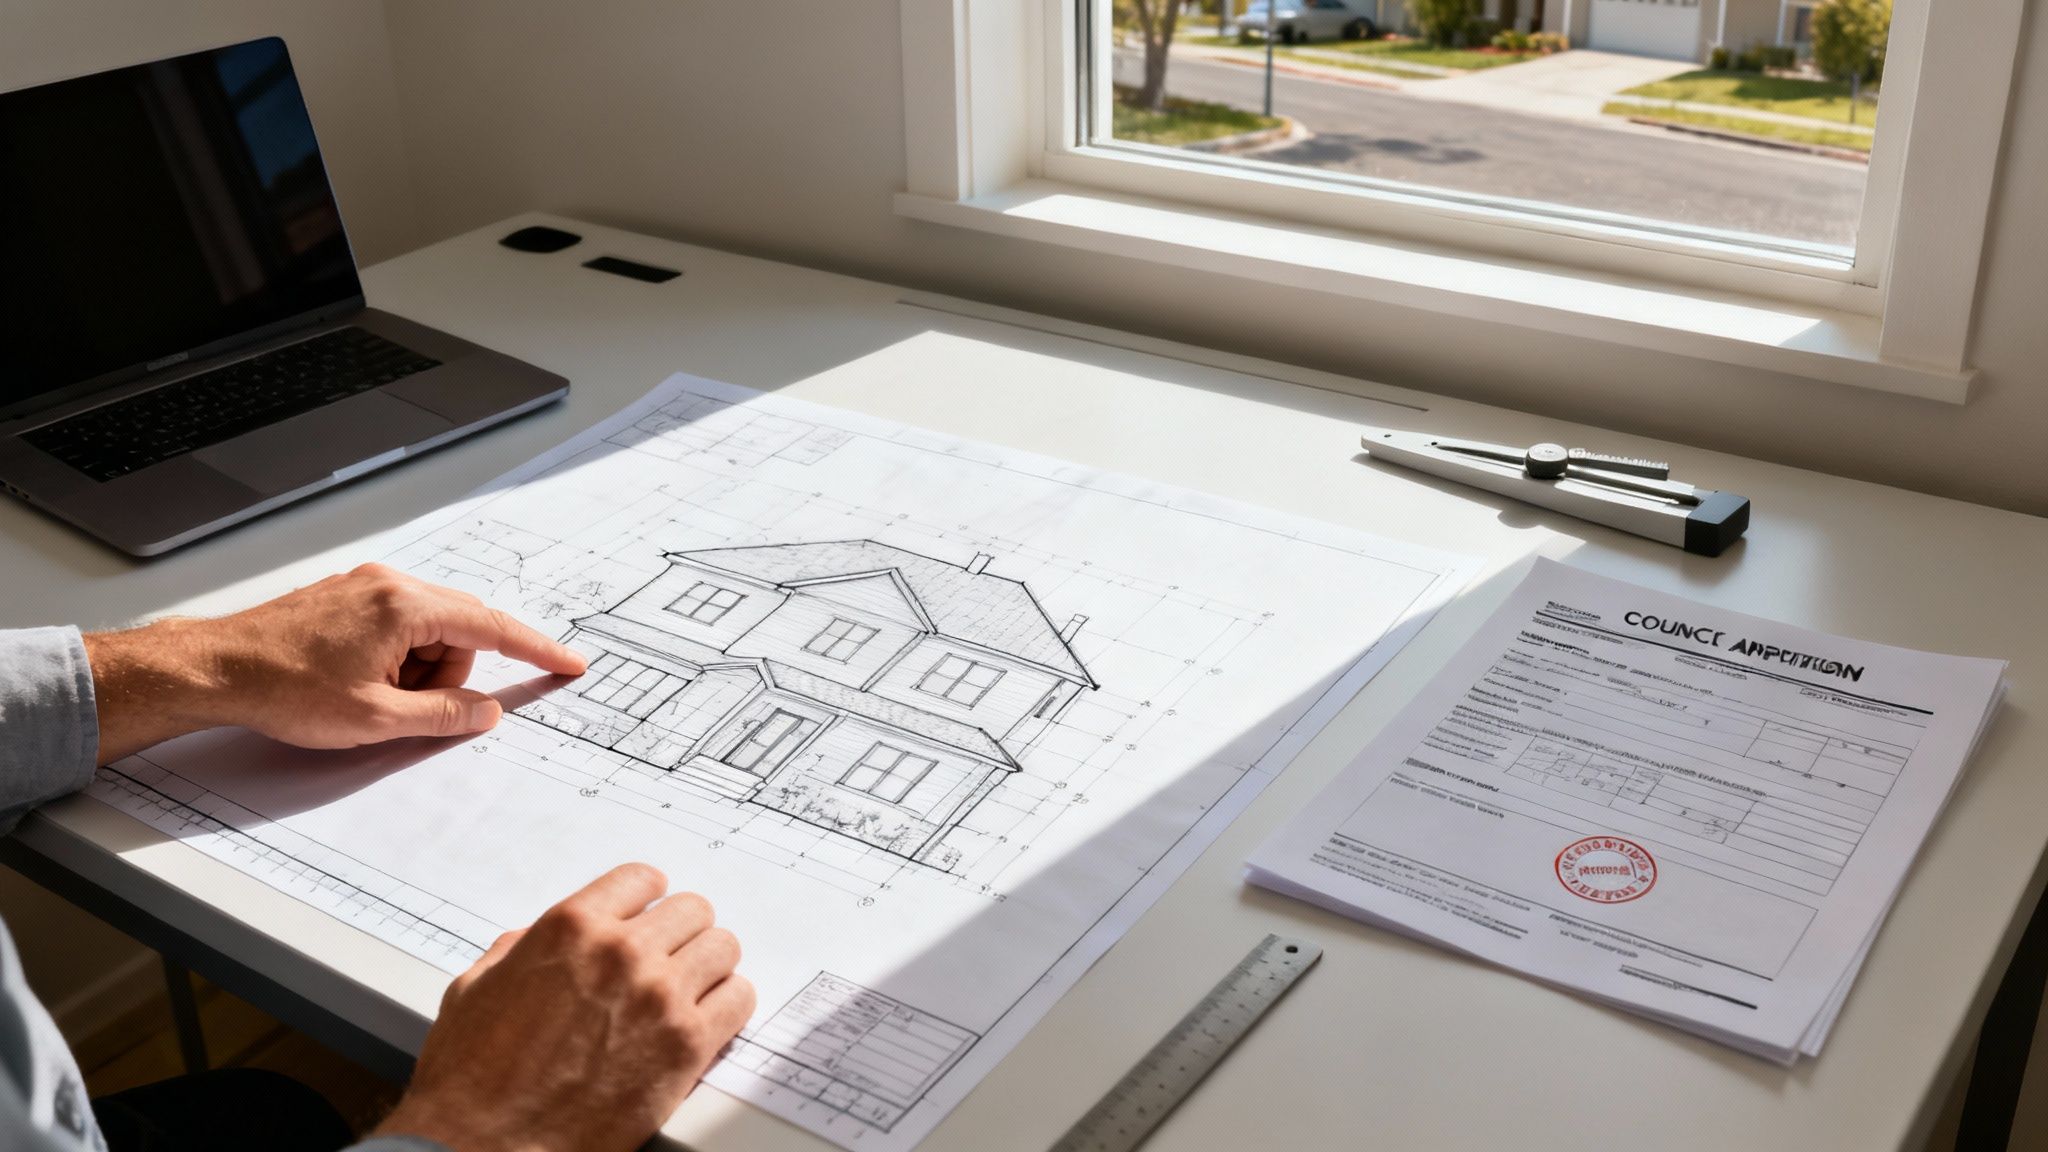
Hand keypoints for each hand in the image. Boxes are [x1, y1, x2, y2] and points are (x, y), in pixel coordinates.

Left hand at [83, 564, 585, 762]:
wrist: (216, 669)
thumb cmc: (284, 688)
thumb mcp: (376, 719)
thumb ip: (444, 714)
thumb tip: (485, 712)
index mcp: (405, 606)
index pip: (491, 628)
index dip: (535, 650)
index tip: (568, 663)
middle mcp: (391, 584)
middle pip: (460, 631)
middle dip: (448, 676)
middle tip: (407, 708)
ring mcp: (367, 586)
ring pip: (429, 632)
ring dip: (417, 670)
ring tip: (369, 696)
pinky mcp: (348, 597)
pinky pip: (399, 627)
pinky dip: (396, 658)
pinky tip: (360, 681)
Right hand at [374, 863, 754, 1151]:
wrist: (483, 1146)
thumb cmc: (471, 1079)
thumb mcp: (475, 989)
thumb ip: (519, 950)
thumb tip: (537, 941)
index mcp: (571, 928)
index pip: (641, 879)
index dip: (646, 901)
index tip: (652, 913)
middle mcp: (622, 953)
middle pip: (692, 911)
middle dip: (680, 935)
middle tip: (669, 960)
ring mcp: (659, 997)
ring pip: (723, 949)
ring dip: (708, 968)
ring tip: (690, 991)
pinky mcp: (686, 1046)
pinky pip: (739, 1001)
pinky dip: (727, 1008)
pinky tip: (705, 1022)